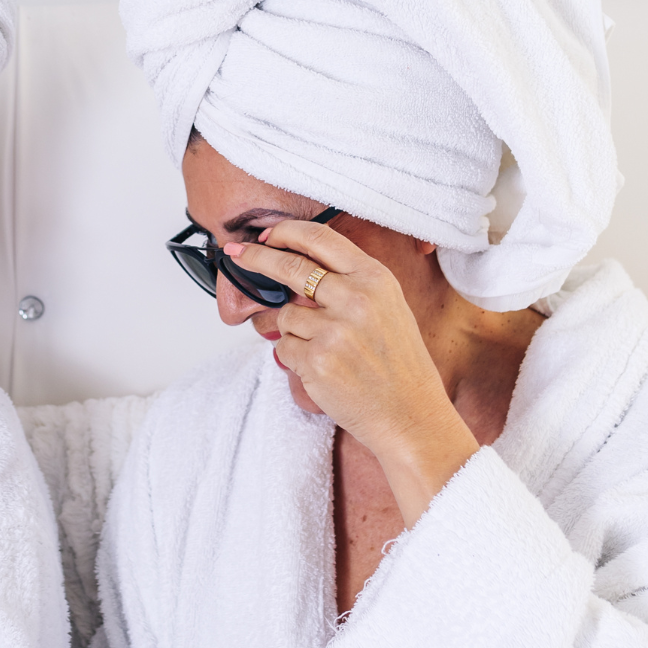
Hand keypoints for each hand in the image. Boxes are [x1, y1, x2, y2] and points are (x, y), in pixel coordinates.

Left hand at [225, 218, 479, 525]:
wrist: (411, 415)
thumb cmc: (398, 365)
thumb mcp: (387, 308)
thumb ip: (347, 283)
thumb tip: (295, 268)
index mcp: (375, 279)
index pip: (320, 238)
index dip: (285, 233)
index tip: (264, 235)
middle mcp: (355, 299)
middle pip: (289, 266)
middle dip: (256, 258)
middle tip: (237, 253)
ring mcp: (334, 330)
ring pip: (284, 315)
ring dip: (290, 330)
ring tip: (323, 350)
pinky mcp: (316, 361)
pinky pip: (283, 348)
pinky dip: (293, 357)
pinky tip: (322, 369)